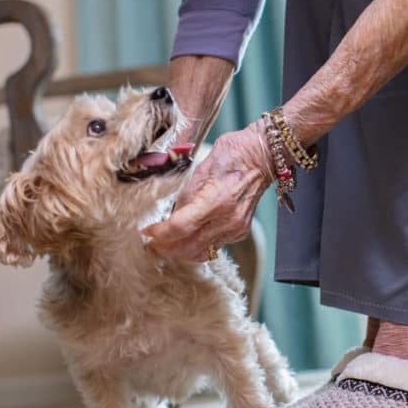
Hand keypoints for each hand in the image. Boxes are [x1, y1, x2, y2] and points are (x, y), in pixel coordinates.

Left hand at [143, 122, 272, 261]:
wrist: (261, 156)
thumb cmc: (231, 154)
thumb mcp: (199, 170)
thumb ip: (184, 197)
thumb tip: (170, 216)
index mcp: (215, 200)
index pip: (180, 227)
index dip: (160, 233)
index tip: (147, 231)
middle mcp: (227, 219)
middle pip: (188, 247)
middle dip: (166, 248)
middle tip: (151, 244)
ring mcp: (236, 228)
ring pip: (201, 252)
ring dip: (180, 251)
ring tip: (166, 245)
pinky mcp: (240, 231)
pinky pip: (213, 247)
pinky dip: (197, 245)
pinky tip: (188, 238)